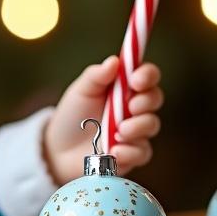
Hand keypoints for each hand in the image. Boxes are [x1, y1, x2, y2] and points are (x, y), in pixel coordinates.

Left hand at [42, 55, 162, 184]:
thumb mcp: (81, 91)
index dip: (147, 74)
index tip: (135, 81)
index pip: (147, 75)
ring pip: (152, 125)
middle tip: (130, 107)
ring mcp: (137, 131)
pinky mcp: (133, 154)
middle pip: (155, 98)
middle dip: (145, 101)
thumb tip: (114, 61)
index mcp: (125, 87)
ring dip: (137, 127)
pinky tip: (114, 151)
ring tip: (118, 133)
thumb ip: (96, 76)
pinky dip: (130, 151)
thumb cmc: (73, 114)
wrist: (61, 148)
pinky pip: (143, 152)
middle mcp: (135, 107)